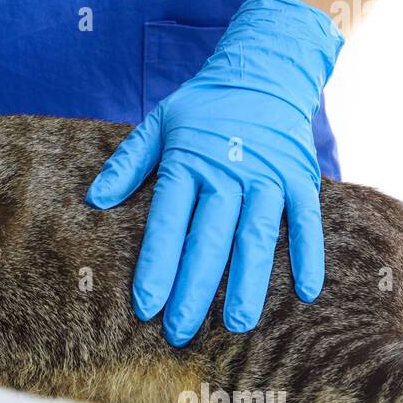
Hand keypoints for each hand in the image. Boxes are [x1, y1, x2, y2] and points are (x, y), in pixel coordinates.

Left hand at [86, 0, 342, 346]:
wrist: (264, 70)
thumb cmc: (205, 106)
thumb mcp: (159, 123)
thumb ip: (128, 164)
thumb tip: (93, 199)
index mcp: (189, 162)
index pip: (169, 224)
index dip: (157, 266)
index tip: (146, 305)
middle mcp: (229, 173)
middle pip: (209, 240)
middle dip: (193, 289)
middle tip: (180, 332)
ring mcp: (269, 176)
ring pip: (256, 238)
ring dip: (247, 283)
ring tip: (237, 324)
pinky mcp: (301, 178)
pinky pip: (306, 222)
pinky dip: (308, 255)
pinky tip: (306, 293)